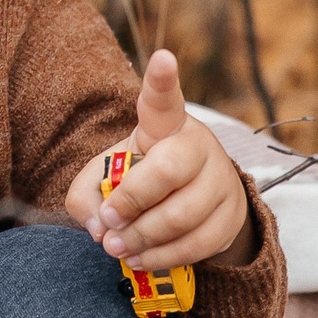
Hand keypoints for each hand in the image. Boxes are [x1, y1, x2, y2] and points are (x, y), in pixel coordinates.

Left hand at [63, 49, 258, 271]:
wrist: (195, 198)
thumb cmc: (142, 177)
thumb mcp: (107, 175)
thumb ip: (87, 194)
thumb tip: (98, 226)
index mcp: (165, 124)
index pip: (163, 100)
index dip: (162, 80)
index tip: (163, 59)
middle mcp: (197, 145)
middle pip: (168, 170)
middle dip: (131, 201)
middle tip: (108, 221)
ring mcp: (220, 181)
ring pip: (181, 215)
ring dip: (142, 238)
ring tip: (118, 247)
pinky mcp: (231, 216)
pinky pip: (196, 244)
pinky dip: (162, 257)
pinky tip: (141, 258)